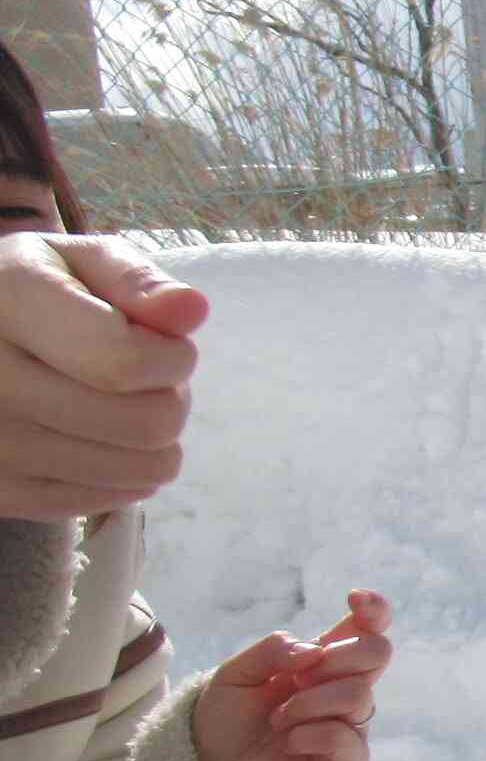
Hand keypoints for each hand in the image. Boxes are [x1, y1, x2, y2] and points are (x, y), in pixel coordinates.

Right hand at [0, 233, 208, 518]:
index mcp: (7, 307)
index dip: (171, 356)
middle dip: (172, 396)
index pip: (121, 361)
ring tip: (116, 401)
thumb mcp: (76, 263)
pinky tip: (95, 434)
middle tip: (146, 375)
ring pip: (142, 468)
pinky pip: (112, 498)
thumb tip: (191, 309)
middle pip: (146, 423)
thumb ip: (136, 281)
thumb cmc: (29, 297)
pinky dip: (124, 469)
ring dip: (154, 437)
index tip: (166, 342)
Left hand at [193, 590, 392, 760]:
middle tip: (295, 680)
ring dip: (310, 704)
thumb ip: (271, 651)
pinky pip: (349, 740)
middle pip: (378, 652)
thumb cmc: (222, 722)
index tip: (353, 598)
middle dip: (336, 660)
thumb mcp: (233, 675)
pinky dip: (313, 735)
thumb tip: (315, 650)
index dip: (374, 609)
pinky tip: (290, 743)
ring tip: (277, 720)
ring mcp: (348, 725)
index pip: (367, 628)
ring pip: (360, 696)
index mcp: (323, 661)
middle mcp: (343, 688)